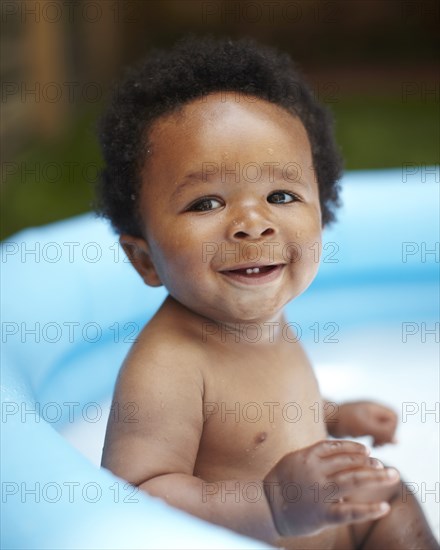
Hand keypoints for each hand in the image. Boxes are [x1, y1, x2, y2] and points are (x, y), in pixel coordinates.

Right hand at [263, 440, 399, 537]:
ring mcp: (320, 492)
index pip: (337, 448)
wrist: (265, 507)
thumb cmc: (280, 482)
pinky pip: (350, 512)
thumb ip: (315, 457)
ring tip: (391, 476)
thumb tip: (338, 457)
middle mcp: (316, 471)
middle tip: (386, 466)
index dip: (354, 448)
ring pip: (354, 480)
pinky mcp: (323, 514)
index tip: (367, 452)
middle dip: (371, 463)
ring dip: (376, 477)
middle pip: (350, 462)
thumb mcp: (294, 460)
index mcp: (308, 456)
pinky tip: (383, 507)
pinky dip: (369, 510)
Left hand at [326, 401, 397, 445]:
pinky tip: (368, 444)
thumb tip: (397, 441)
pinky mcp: (359, 423)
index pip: (393, 417)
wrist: (324, 418)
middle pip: (389, 423)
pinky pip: (373, 431)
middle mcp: (371, 410)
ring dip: (381, 438)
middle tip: (378, 444)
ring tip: (374, 445)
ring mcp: (365, 416)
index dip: (391, 430)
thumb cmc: (343, 420)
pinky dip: (373, 438)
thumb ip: (381, 432)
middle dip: (386, 435)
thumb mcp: (364, 426)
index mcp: (373, 407)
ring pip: (382, 428)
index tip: (380, 438)